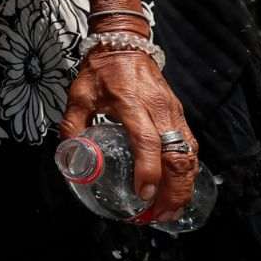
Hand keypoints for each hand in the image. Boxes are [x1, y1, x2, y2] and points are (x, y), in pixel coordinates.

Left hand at [60, 48, 199, 222]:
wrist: (124, 45)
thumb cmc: (101, 70)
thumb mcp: (79, 95)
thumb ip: (72, 124)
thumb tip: (70, 154)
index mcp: (132, 104)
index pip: (146, 141)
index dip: (148, 170)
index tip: (143, 194)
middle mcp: (159, 110)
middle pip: (177, 156)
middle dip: (173, 191)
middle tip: (159, 215)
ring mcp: (174, 113)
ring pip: (189, 155)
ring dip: (183, 186)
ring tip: (170, 211)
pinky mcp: (179, 115)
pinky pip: (190, 148)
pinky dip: (187, 173)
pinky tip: (178, 190)